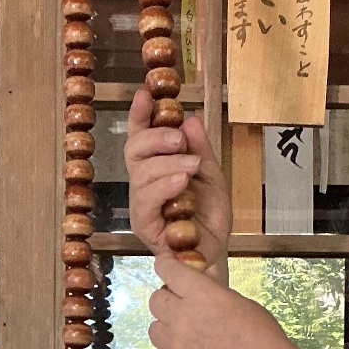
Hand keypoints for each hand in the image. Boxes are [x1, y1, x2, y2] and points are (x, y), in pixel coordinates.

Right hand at [125, 90, 231, 273]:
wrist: (215, 253)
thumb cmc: (209, 218)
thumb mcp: (212, 175)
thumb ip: (201, 149)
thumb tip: (190, 119)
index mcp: (157, 168)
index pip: (141, 136)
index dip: (139, 115)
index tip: (145, 95)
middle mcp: (144, 184)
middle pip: (134, 150)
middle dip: (154, 137)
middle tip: (177, 138)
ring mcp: (141, 205)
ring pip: (141, 173)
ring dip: (167, 163)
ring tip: (191, 165)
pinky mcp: (144, 225)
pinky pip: (147, 200)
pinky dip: (164, 185)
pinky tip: (181, 180)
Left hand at [149, 253, 294, 348]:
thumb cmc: (262, 339)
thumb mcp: (243, 303)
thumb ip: (216, 289)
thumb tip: (205, 275)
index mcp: (202, 295)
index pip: (168, 270)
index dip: (166, 266)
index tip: (167, 267)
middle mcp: (182, 318)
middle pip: (156, 300)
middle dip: (168, 299)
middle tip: (183, 306)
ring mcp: (175, 346)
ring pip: (154, 329)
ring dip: (167, 328)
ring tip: (186, 335)